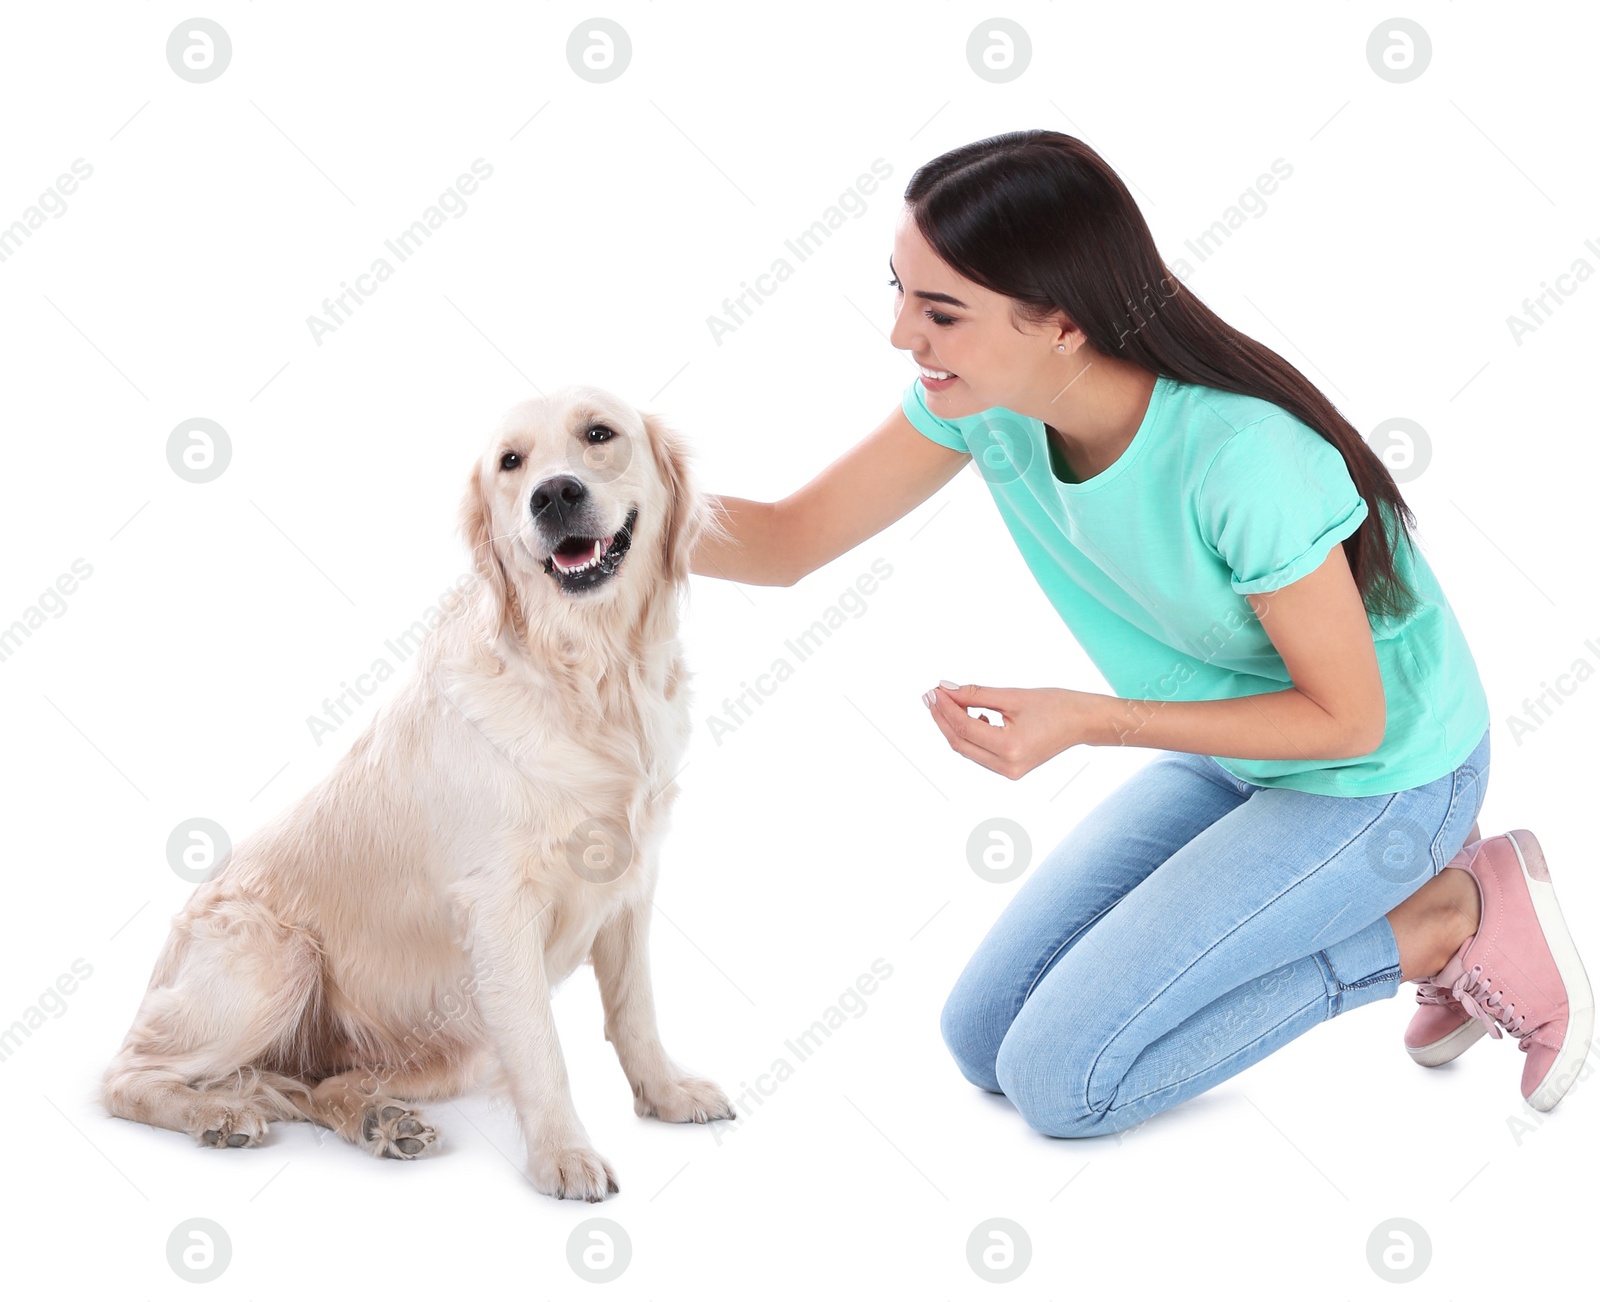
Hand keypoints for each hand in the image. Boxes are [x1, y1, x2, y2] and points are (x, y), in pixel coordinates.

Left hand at [922, 680, 1097, 779]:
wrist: (1084, 722)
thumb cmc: (1057, 706)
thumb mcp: (1013, 696)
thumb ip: (976, 694)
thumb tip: (947, 689)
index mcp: (1009, 748)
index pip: (964, 727)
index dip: (945, 707)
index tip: (934, 690)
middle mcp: (1007, 766)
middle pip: (960, 743)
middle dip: (942, 718)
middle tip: (931, 696)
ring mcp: (1009, 771)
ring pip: (968, 749)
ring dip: (953, 726)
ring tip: (946, 702)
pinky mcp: (1011, 769)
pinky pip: (980, 753)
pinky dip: (970, 734)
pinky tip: (972, 716)